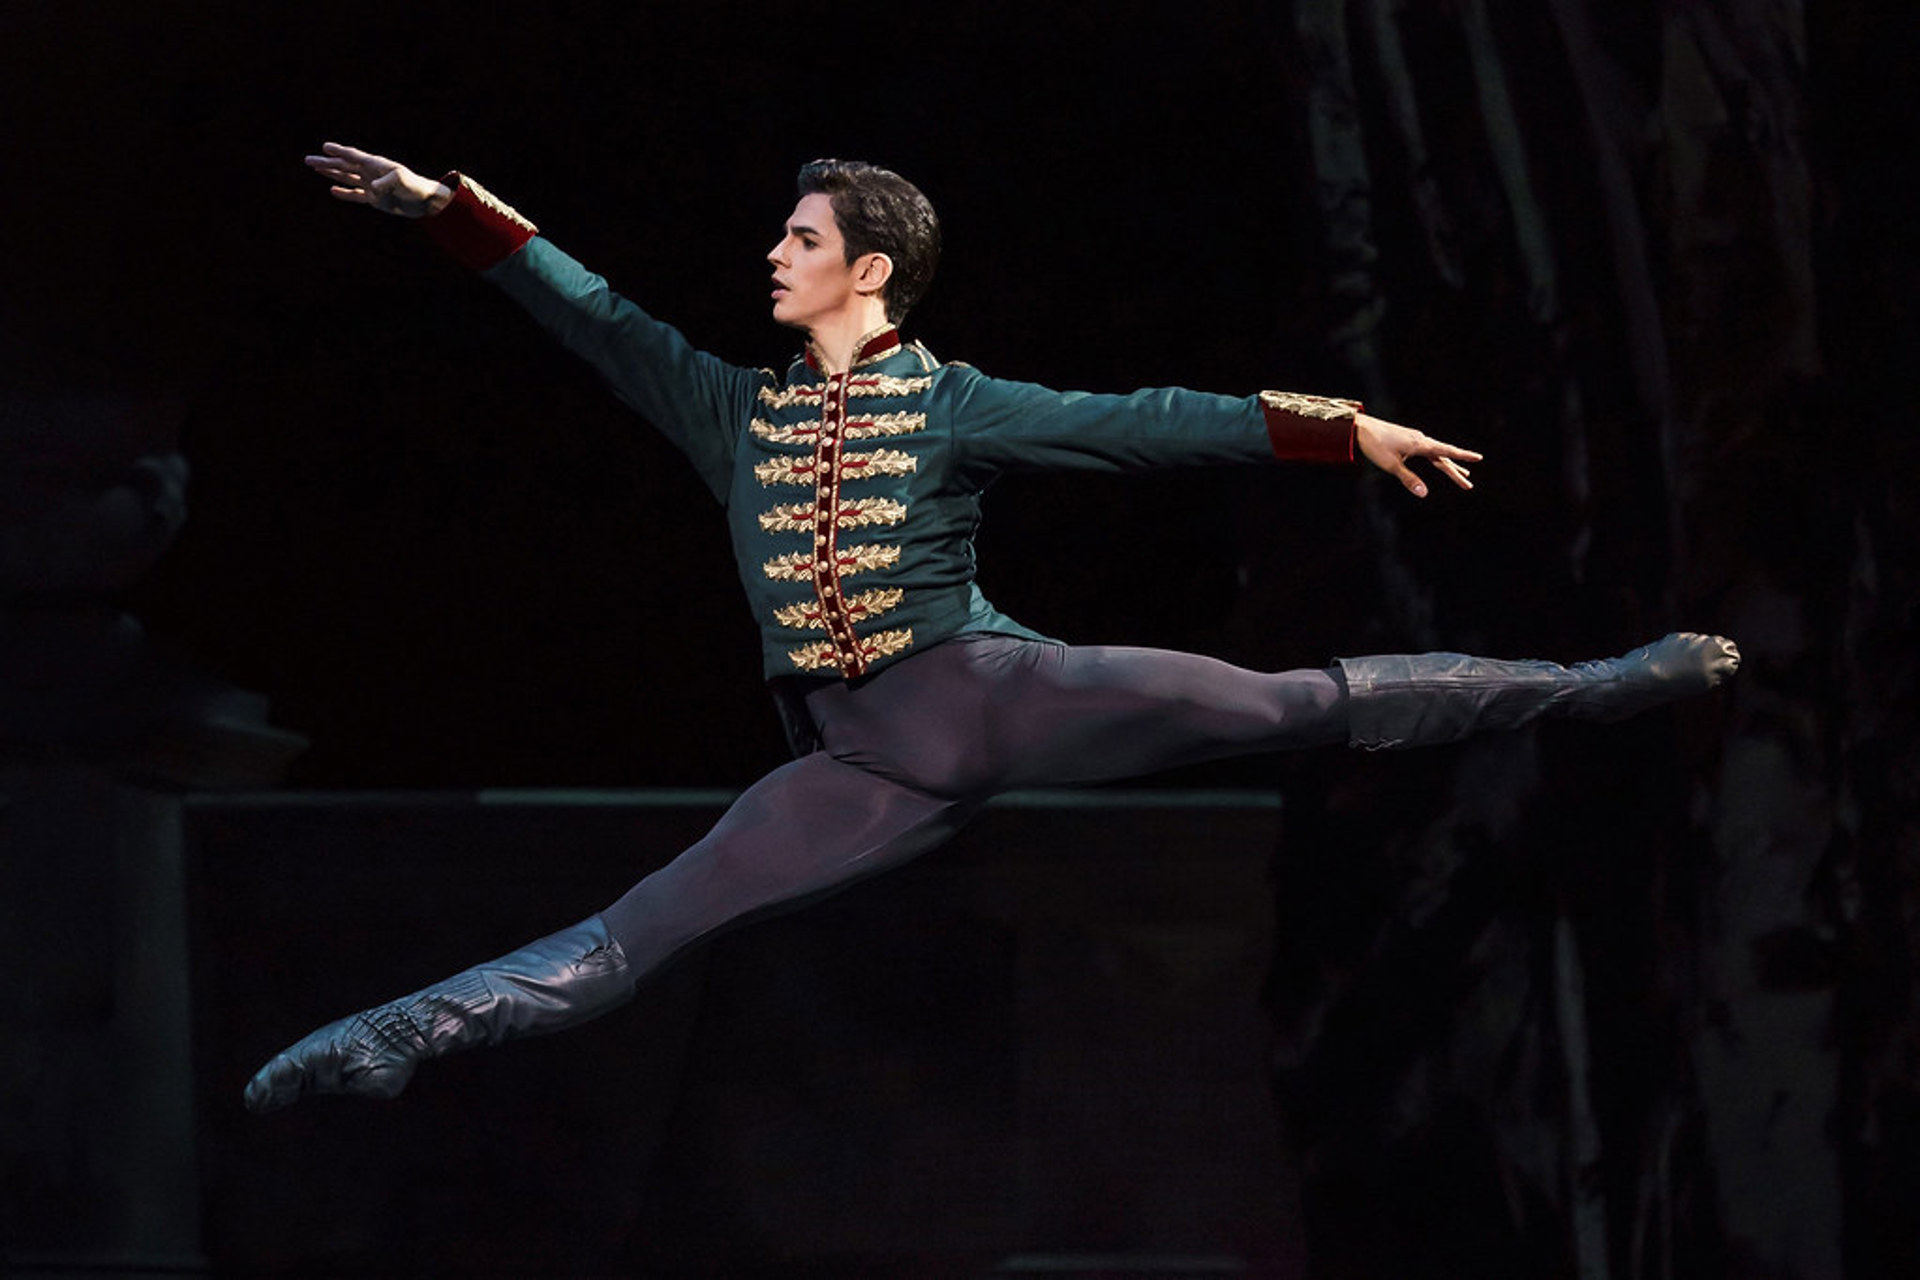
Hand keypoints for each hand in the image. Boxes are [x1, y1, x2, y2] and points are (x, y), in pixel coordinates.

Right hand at [304, 141, 452, 217]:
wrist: (425, 202)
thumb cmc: (416, 187)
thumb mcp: (402, 181)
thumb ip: (386, 183)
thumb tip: (372, 189)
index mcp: (376, 165)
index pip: (353, 156)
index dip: (339, 152)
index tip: (325, 147)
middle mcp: (370, 173)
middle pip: (344, 166)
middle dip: (327, 163)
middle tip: (308, 159)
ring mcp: (371, 185)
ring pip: (346, 178)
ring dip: (331, 174)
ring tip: (315, 168)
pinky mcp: (374, 199)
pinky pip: (355, 195)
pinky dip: (344, 193)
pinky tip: (332, 190)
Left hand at [1355, 412, 1481, 498]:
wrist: (1360, 429)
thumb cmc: (1375, 446)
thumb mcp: (1391, 466)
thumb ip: (1409, 479)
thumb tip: (1423, 493)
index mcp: (1420, 445)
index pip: (1446, 452)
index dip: (1463, 456)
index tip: (1479, 458)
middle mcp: (1421, 440)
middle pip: (1443, 457)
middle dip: (1456, 472)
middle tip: (1469, 485)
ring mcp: (1415, 439)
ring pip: (1437, 454)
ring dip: (1448, 465)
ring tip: (1463, 473)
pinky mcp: (1408, 440)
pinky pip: (1428, 451)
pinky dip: (1437, 458)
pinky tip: (1439, 460)